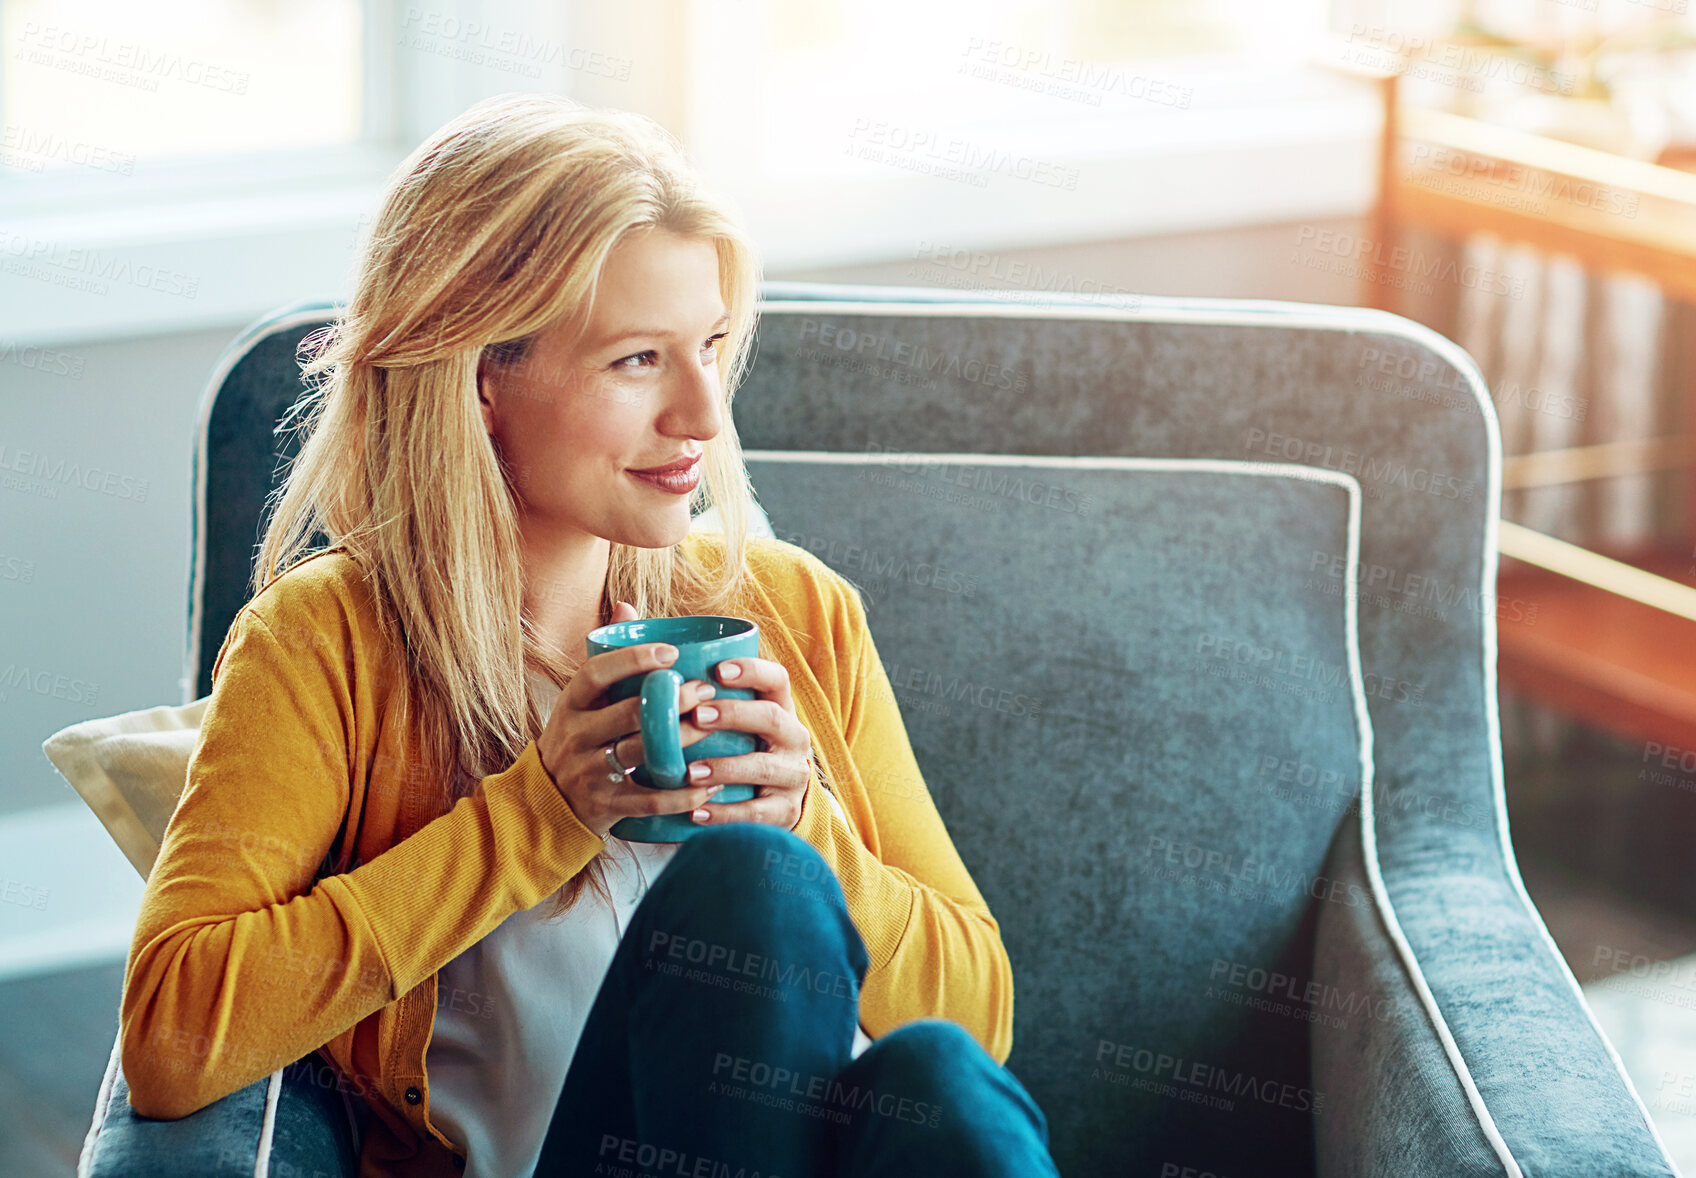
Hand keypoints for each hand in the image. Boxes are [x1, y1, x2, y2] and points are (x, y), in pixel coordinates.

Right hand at [535, 601, 723, 838]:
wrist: (548, 802)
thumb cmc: (578, 738)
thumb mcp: (581, 700)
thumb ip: (606, 656)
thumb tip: (627, 606)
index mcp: (570, 703)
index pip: (595, 673)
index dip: (633, 660)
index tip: (672, 651)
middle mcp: (575, 736)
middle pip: (627, 714)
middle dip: (671, 701)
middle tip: (706, 690)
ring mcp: (589, 772)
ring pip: (640, 752)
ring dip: (682, 740)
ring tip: (715, 726)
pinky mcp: (606, 806)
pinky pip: (649, 800)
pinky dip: (682, 794)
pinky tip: (711, 784)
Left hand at [684, 654, 813, 831]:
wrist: (775, 800)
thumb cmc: (743, 750)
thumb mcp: (739, 723)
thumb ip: (712, 699)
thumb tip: (657, 671)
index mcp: (781, 708)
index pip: (776, 679)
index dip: (752, 671)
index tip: (719, 670)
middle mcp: (794, 738)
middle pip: (771, 717)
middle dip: (733, 715)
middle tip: (697, 716)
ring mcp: (793, 775)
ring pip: (764, 768)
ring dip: (725, 768)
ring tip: (691, 772)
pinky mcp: (786, 811)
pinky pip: (756, 813)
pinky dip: (725, 813)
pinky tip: (697, 812)